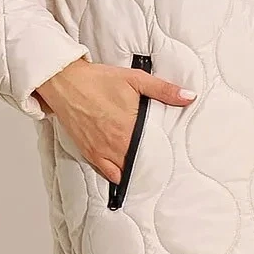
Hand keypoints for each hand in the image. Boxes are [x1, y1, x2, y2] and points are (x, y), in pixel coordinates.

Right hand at [34, 57, 196, 186]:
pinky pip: (107, 174)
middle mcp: (116, 144)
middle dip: (150, 163)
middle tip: (161, 161)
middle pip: (140, 164)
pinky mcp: (89, 153)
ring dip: (134, 170)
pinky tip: (124, 169)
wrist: (65, 82)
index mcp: (129, 128)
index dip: (164, 155)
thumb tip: (188, 97)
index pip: (155, 151)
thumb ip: (164, 90)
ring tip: (144, 165)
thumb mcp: (135, 79)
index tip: (172, 155)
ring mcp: (102, 151)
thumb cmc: (97, 80)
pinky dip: (117, 174)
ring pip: (124, 172)